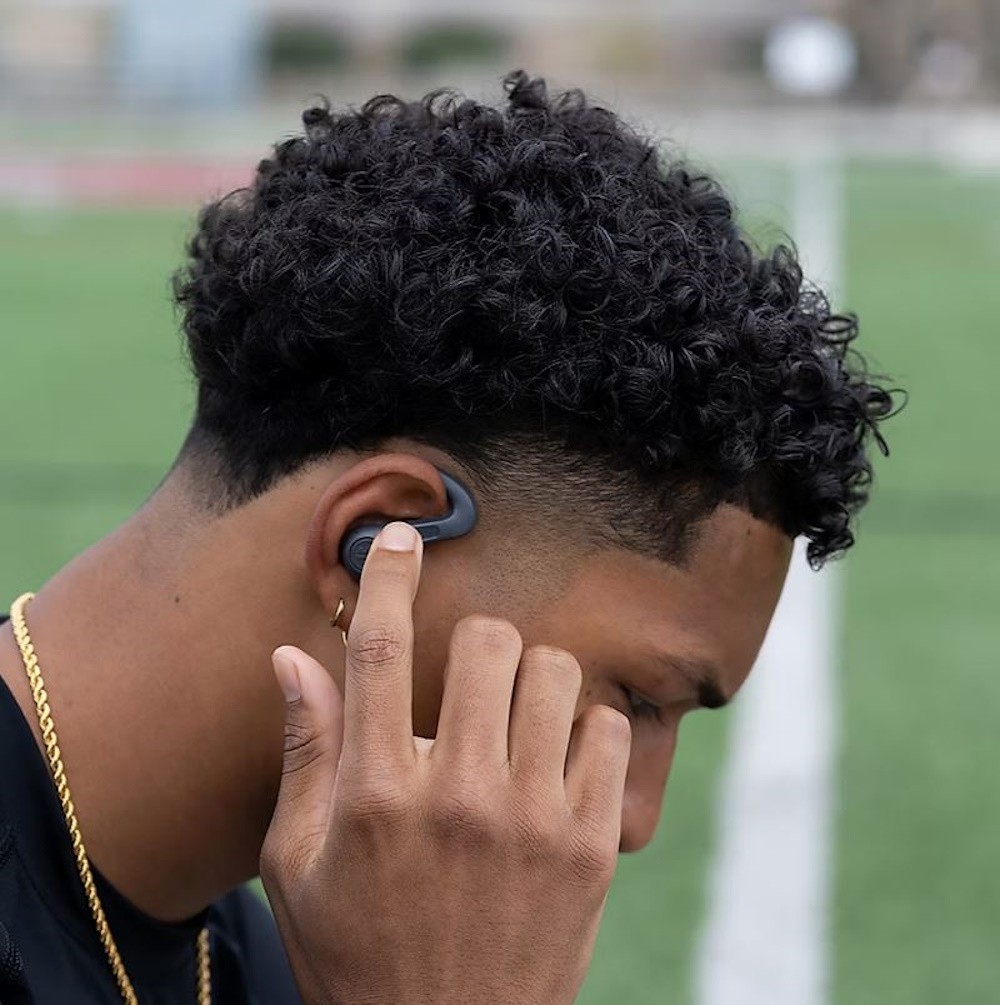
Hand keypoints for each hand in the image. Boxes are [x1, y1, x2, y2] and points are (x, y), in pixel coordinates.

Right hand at [260, 521, 631, 1004]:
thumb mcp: (297, 866)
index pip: (378, 654)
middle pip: (487, 641)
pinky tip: (558, 758)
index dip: (389, 579)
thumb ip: (304, 753)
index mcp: (375, 797)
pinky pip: (609, 732)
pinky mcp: (593, 847)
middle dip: (476, 640)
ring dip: (533, 676)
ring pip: (556, 674)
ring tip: (515, 716)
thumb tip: (291, 657)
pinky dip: (586, 726)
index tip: (400, 536)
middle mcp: (459, 796)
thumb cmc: (356, 954)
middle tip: (469, 676)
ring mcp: (535, 821)